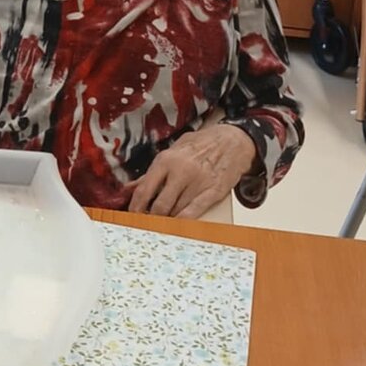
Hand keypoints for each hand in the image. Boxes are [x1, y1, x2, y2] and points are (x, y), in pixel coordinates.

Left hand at [124, 123, 256, 217]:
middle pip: (159, 206)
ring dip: (167, 219)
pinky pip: (194, 213)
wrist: (234, 140)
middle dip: (151, 217)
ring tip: (163, 222)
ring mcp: (197, 183)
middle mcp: (181, 171)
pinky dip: (183, 222)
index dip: (135, 206)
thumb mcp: (174, 150)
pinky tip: (177, 224)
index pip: (144, 189)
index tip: (131, 215)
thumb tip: (131, 187)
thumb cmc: (202, 144)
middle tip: (147, 222)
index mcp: (167, 159)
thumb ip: (152, 171)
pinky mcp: (212, 193)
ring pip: (175, 212)